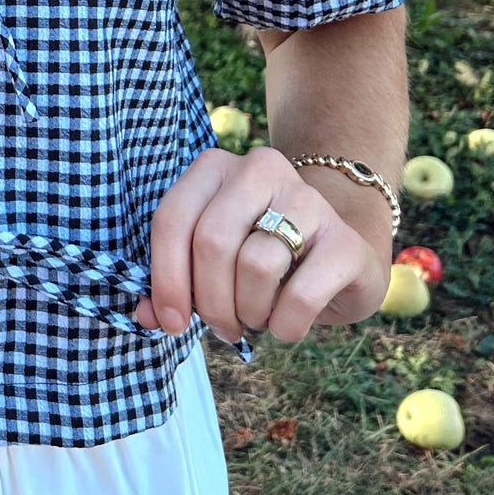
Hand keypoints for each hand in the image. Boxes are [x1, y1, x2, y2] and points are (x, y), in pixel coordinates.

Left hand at [134, 147, 389, 343]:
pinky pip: (301, 294)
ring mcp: (309, 199)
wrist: (338, 259)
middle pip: (212, 242)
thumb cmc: (256, 258)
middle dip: (209, 300)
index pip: (172, 219)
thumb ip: (173, 283)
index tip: (170, 321)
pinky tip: (287, 324)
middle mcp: (260, 170)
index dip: (165, 278)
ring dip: (248, 311)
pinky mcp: (346, 240)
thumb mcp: (208, 263)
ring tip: (255, 317)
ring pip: (255, 266)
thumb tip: (147, 316)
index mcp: (215, 168)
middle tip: (221, 326)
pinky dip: (285, 324)